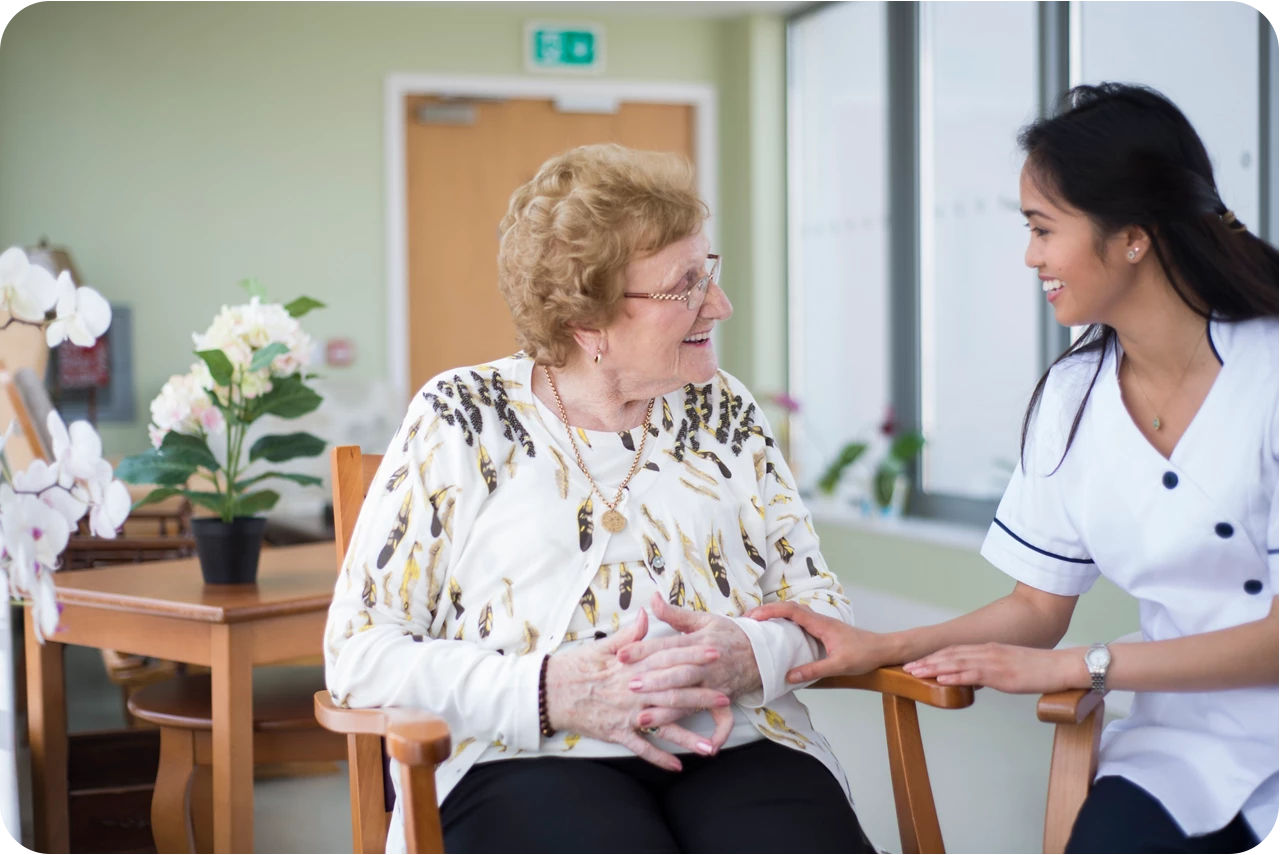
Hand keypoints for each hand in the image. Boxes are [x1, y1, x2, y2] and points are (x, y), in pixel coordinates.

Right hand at [544, 608, 730, 770]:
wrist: (551, 691)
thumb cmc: (577, 666)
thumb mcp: (604, 646)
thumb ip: (630, 633)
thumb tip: (646, 613)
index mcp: (632, 666)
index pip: (668, 660)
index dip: (693, 656)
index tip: (714, 653)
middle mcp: (633, 691)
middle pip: (672, 694)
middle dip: (700, 696)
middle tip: (725, 697)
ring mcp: (626, 714)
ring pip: (662, 726)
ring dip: (687, 737)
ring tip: (711, 745)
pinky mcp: (616, 732)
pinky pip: (641, 748)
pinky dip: (658, 758)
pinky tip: (678, 766)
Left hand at [613, 594, 761, 751]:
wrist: (761, 651)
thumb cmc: (727, 634)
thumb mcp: (702, 619)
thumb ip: (675, 613)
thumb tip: (652, 599)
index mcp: (699, 642)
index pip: (667, 646)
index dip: (644, 650)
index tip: (621, 655)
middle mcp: (706, 665)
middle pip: (678, 674)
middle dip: (654, 681)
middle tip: (630, 686)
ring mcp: (716, 685)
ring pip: (690, 700)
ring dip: (668, 712)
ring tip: (643, 719)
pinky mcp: (725, 699)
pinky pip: (723, 719)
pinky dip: (718, 734)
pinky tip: (706, 748)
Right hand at [748, 601, 889, 682]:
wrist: (883, 649)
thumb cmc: (864, 655)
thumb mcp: (839, 666)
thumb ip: (814, 670)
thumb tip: (789, 676)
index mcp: (821, 624)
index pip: (791, 610)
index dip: (771, 611)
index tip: (754, 616)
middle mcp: (819, 620)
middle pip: (789, 607)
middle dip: (768, 610)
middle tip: (749, 619)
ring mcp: (822, 624)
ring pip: (795, 612)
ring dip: (776, 613)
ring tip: (759, 623)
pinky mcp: (824, 630)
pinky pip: (800, 619)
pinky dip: (786, 620)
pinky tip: (781, 631)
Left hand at [903, 643, 1084, 693]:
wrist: (1064, 666)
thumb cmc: (1043, 670)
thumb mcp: (1013, 670)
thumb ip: (995, 672)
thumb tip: (981, 680)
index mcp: (991, 650)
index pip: (957, 651)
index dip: (936, 656)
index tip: (919, 661)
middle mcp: (989, 651)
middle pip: (951, 654)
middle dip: (927, 661)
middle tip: (907, 667)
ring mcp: (994, 661)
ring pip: (956, 662)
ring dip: (933, 667)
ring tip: (914, 672)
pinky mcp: (1001, 673)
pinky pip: (973, 674)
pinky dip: (953, 675)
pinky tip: (939, 678)